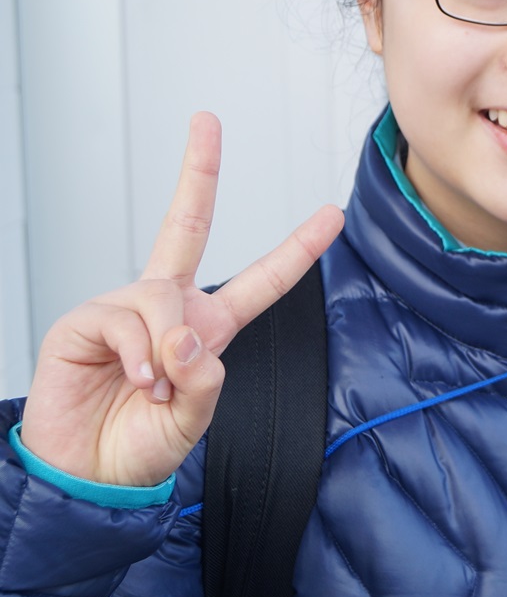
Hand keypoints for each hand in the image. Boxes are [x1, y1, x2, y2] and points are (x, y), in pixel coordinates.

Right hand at [18, 113, 343, 487]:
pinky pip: (129, 322)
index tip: (332, 214)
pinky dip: (138, 357)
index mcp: (207, 328)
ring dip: (166, 353)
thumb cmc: (138, 448)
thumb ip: (204, 380)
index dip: (299, 248)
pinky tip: (131, 381)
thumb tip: (186, 336)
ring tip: (152, 389)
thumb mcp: (192, 420)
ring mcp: (125, 308)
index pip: (262, 280)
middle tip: (206, 120)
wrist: (83, 476)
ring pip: (166, 302)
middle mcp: (167, 307)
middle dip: (199, 170)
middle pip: (187, 224)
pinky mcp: (86, 320)